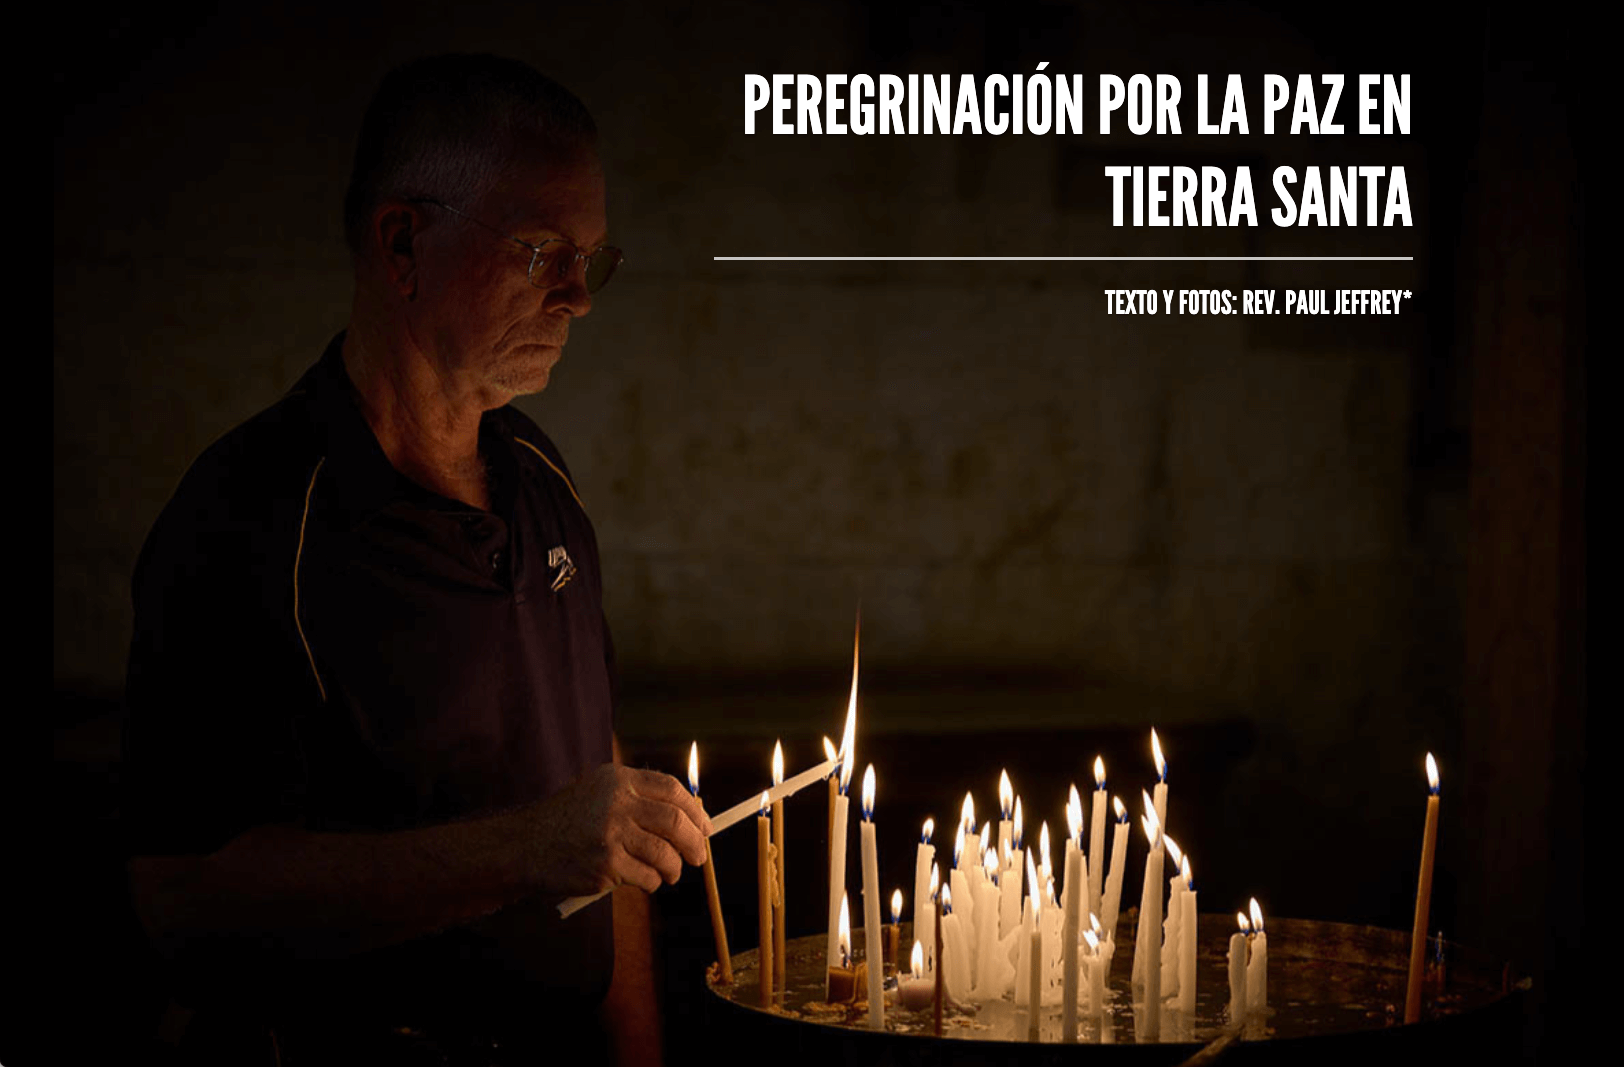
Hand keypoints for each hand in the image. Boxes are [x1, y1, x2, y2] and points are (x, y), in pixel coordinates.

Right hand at [534, 764, 713, 895]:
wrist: (524, 847)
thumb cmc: (565, 822)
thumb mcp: (598, 792)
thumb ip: (637, 798)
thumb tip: (689, 816)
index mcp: (618, 780)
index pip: (671, 789)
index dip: (695, 810)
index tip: (706, 826)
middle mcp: (616, 802)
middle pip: (675, 822)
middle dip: (695, 843)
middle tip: (699, 856)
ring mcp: (611, 834)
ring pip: (665, 854)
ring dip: (674, 868)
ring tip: (670, 874)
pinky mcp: (606, 864)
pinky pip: (647, 877)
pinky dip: (652, 882)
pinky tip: (643, 881)